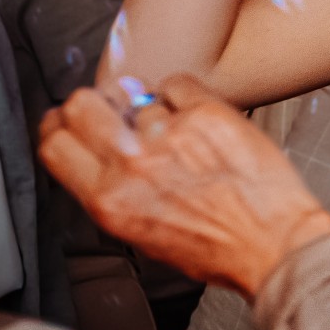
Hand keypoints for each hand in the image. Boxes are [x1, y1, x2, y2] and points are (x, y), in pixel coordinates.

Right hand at [37, 75, 329, 298]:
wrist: (275, 243)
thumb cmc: (217, 247)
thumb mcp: (142, 235)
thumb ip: (113, 193)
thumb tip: (100, 159)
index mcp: (110, 199)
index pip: (55, 144)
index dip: (60, 128)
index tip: (69, 123)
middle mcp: (133, 164)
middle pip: (82, 105)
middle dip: (94, 105)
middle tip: (114, 112)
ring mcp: (171, 134)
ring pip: (134, 94)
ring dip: (148, 106)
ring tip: (175, 129)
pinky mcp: (209, 114)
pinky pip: (177, 82)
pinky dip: (183, 93)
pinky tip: (197, 114)